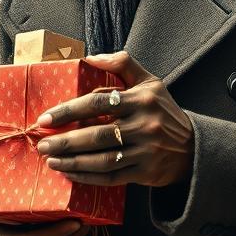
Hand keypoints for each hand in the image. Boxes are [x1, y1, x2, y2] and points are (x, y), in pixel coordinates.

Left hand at [33, 51, 194, 187]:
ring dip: (72, 161)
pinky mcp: (145, 173)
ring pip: (102, 159)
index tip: (46, 119)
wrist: (193, 148)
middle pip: (96, 135)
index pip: (98, 102)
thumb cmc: (163, 112)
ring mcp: (146, 152)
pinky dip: (88, 177)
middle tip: (42, 144)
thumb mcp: (150, 82)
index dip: (69, 111)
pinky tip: (70, 173)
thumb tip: (90, 57)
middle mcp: (145, 125)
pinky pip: (111, 177)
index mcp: (142, 99)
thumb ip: (123, 64)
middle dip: (65, 141)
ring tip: (50, 160)